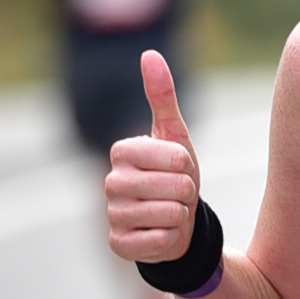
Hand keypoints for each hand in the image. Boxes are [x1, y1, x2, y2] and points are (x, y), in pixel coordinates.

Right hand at [105, 52, 198, 261]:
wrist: (174, 222)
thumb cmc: (174, 175)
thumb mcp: (175, 135)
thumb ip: (161, 96)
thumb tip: (149, 54)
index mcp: (122, 152)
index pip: (174, 157)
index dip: (188, 165)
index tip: (180, 168)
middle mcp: (111, 182)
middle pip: (175, 187)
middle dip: (187, 193)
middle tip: (178, 193)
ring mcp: (112, 214)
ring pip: (170, 215)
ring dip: (181, 216)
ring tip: (171, 211)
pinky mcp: (119, 244)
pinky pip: (159, 240)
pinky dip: (171, 239)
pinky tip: (162, 233)